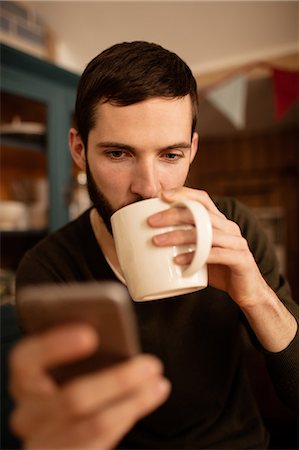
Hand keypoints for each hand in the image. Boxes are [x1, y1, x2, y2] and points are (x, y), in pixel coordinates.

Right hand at [9, 324, 169, 449]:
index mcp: (24, 378)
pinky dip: (128, 417)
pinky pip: (101, 442)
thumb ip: (80, 347)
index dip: (56, 345)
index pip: (27, 359)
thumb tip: (113, 330)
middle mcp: (27, 412)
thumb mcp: (63, 365)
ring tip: (157, 383)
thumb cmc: (66, 382)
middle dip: (118, 380)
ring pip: (94, 425)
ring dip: (133, 402)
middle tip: (150, 364)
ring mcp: (43, 442)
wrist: (55, 432)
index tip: (90, 334)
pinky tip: (147, 399)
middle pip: (72, 398)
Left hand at [148, 187, 268, 308]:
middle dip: (173, 215)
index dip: (183, 193)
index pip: (202, 199)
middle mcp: (229, 228)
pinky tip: (178, 261)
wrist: (248, 292)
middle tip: (151, 222)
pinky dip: (194, 257)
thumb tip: (150, 239)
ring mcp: (237, 243)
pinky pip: (215, 254)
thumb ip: (185, 243)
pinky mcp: (241, 260)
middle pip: (200, 213)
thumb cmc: (219, 271)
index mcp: (220, 222)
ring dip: (179, 235)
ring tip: (157, 242)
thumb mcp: (201, 252)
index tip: (161, 195)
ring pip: (206, 233)